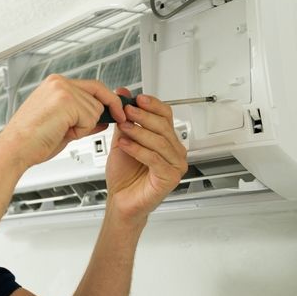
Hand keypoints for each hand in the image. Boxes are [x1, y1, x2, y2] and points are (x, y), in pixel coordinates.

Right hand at [0, 74, 125, 169]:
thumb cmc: (31, 142)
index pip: (92, 86)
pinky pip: (90, 117)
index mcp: (55, 85)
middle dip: (103, 112)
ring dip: (85, 126)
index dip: (107, 100)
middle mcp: (58, 83)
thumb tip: (103, 120)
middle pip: (98, 93)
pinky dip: (81, 130)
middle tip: (116, 120)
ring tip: (62, 131)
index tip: (118, 111)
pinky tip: (62, 132)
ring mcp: (62, 89)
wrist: (14, 150)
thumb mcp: (63, 127)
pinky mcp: (66, 100)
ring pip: (95, 108)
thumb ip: (83, 119)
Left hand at [105, 90, 188, 220]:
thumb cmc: (124, 175)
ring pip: (160, 142)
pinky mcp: (169, 178)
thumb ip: (125, 119)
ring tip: (123, 127)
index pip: (166, 116)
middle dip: (143, 116)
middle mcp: (175, 152)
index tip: (137, 99)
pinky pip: (154, 159)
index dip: (153, 105)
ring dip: (139, 132)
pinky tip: (125, 145)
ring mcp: (175, 165)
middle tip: (127, 111)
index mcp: (168, 141)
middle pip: (164, 126)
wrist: (121, 200)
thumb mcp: (122, 140)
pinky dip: (138, 149)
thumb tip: (123, 94)